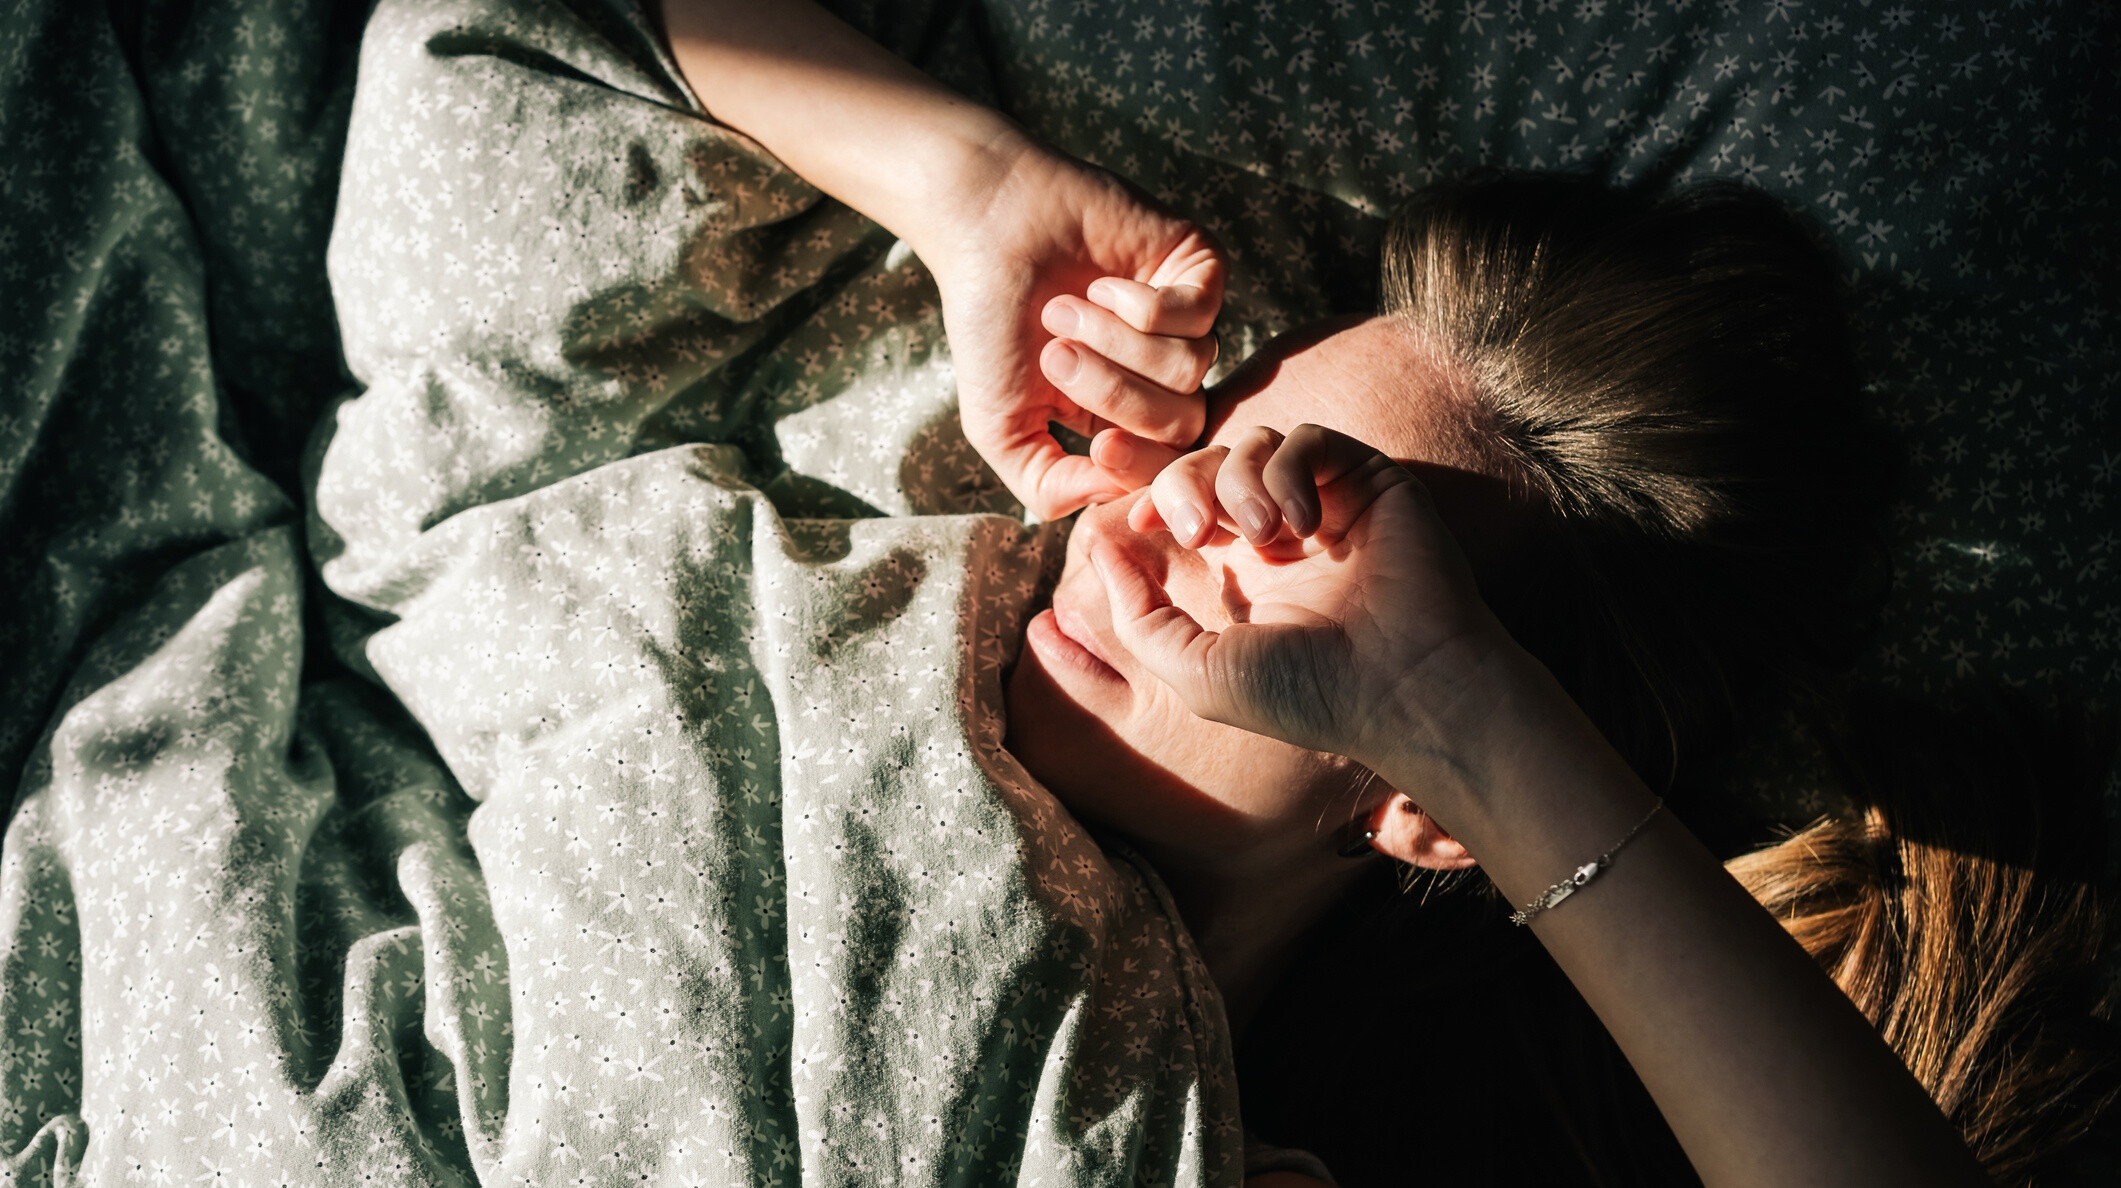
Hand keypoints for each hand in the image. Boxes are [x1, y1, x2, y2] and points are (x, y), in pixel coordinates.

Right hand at [921, 136, 1223, 519]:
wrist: (987, 229)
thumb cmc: (990, 325)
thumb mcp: (1001, 427)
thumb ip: (1047, 484)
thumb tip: (1111, 496)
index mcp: (1125, 412)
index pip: (1165, 465)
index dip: (1137, 465)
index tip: (1097, 447)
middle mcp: (1163, 370)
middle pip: (1184, 422)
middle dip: (1116, 396)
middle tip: (1057, 357)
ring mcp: (1188, 319)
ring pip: (1191, 367)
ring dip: (1116, 342)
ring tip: (1064, 309)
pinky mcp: (1200, 268)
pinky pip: (1198, 314)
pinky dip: (1140, 306)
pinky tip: (1101, 284)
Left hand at [1091, 424, 1510, 768]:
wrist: (1404, 688)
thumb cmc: (1305, 694)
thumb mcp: (1196, 671)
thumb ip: (1138, 616)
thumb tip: (1096, 550)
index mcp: (1237, 574)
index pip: (1178, 506)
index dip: (1147, 498)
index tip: (1134, 519)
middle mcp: (1279, 534)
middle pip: (1205, 464)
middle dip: (1183, 484)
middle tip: (1198, 530)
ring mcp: (1325, 504)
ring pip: (1253, 443)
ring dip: (1241, 480)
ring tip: (1267, 534)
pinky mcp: (1368, 482)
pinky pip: (1308, 438)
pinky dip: (1291, 469)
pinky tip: (1304, 523)